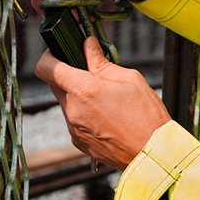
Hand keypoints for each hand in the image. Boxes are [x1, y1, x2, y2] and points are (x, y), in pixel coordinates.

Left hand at [34, 36, 170, 169]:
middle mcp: (73, 110)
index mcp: (83, 90)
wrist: (153, 154)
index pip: (46, 68)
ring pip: (66, 103)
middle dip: (69, 76)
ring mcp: (74, 129)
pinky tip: (106, 116)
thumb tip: (88, 46)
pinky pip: (74, 120)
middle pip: (55, 85)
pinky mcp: (78, 142)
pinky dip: (85, 114)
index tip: (58, 54)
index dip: (48, 57)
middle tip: (92, 74)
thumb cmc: (146, 117)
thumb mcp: (129, 78)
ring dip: (79, 96)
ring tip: (105, 99)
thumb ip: (101, 62)